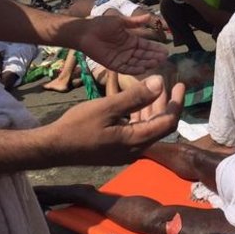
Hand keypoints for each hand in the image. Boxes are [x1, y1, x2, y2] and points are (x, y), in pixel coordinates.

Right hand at [48, 76, 184, 165]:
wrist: (53, 148)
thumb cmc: (78, 126)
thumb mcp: (107, 107)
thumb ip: (135, 96)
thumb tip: (161, 82)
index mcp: (136, 141)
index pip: (168, 122)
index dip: (177, 103)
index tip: (181, 84)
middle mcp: (136, 150)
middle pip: (160, 125)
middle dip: (166, 103)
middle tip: (170, 83)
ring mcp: (126, 151)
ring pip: (148, 128)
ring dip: (153, 108)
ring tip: (154, 88)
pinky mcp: (118, 149)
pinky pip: (137, 131)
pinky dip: (141, 116)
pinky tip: (137, 103)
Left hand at [77, 14, 167, 74]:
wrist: (85, 32)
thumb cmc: (101, 24)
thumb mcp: (120, 21)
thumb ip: (135, 22)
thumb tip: (149, 16)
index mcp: (130, 40)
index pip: (146, 46)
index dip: (155, 48)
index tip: (166, 50)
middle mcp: (128, 51)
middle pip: (144, 55)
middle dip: (154, 56)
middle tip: (164, 58)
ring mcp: (121, 58)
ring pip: (137, 62)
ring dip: (147, 63)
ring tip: (157, 62)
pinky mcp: (114, 64)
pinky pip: (126, 68)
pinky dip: (135, 69)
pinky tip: (144, 69)